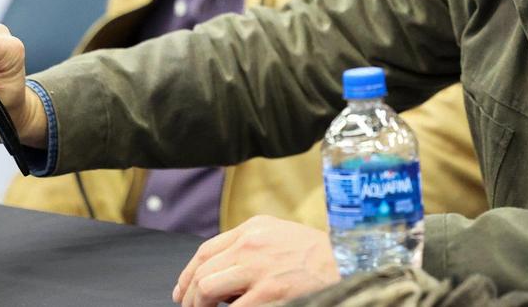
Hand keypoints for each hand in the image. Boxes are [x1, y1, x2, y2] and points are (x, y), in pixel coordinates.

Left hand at [173, 215, 338, 305]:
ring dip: (199, 305)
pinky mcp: (268, 293)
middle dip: (189, 295)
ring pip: (206, 288)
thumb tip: (220, 274)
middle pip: (201, 270)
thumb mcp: (279, 235)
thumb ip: (250, 246)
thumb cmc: (315, 254)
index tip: (182, 290)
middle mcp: (251, 244)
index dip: (187, 274)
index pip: (205, 251)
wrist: (345, 261)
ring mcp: (258, 269)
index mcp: (253, 228)